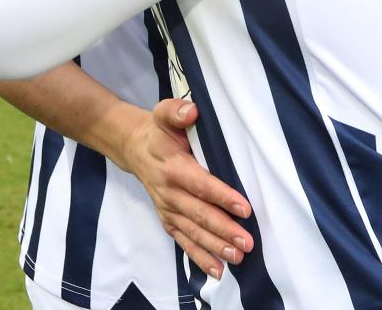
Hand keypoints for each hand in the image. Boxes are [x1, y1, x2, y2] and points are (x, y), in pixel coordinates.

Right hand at [119, 98, 253, 280]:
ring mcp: (168, 209)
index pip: (200, 184)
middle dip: (223, 230)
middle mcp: (169, 192)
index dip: (222, 196)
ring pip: (193, 232)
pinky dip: (199, 257)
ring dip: (215, 247)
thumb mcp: (163, 114)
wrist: (135, 149)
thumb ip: (176, 112)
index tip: (244, 208)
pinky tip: (217, 270)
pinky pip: (184, 241)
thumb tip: (192, 111)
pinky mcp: (168, 220)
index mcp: (172, 167)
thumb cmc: (158, 132)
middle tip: (246, 242)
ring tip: (237, 257)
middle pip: (199, 214)